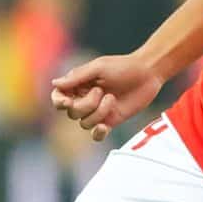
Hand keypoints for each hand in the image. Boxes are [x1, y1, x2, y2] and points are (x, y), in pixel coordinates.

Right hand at [50, 54, 164, 141]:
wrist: (148, 73)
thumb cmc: (123, 66)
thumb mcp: (99, 68)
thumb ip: (77, 77)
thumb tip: (55, 83)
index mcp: (79, 84)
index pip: (58, 97)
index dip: (58, 102)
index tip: (66, 102)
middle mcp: (85, 98)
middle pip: (72, 113)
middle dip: (86, 105)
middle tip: (102, 91)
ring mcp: (98, 111)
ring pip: (84, 123)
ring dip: (98, 113)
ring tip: (112, 99)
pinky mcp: (110, 121)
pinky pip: (96, 135)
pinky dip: (98, 133)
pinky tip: (104, 127)